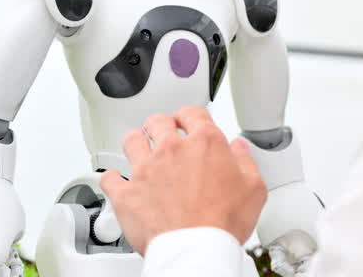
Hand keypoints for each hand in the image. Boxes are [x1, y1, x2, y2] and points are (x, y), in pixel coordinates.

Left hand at [101, 107, 267, 255]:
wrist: (195, 249)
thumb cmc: (222, 222)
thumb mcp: (253, 189)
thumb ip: (246, 162)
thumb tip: (240, 149)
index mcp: (204, 143)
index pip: (193, 113)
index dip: (190, 116)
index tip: (189, 122)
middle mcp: (172, 150)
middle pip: (159, 121)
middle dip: (161, 125)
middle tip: (164, 133)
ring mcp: (146, 170)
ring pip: (132, 140)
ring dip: (136, 142)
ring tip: (140, 148)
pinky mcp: (126, 193)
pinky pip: (109, 178)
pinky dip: (112, 178)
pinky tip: (117, 180)